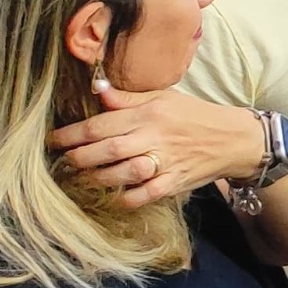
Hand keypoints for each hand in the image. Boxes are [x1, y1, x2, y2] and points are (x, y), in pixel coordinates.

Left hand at [50, 86, 266, 208]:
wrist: (235, 139)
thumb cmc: (195, 116)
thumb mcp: (165, 97)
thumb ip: (128, 97)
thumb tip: (96, 89)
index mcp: (149, 114)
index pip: (102, 124)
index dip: (71, 134)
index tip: (53, 140)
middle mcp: (155, 137)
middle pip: (107, 150)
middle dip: (78, 158)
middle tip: (63, 161)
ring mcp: (165, 162)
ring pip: (121, 174)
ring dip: (96, 178)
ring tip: (81, 178)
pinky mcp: (174, 182)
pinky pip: (144, 194)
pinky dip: (124, 198)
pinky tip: (112, 196)